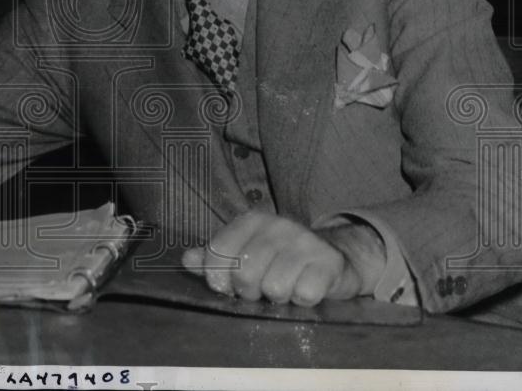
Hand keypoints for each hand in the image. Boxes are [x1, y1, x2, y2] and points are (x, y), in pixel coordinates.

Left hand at [181, 212, 383, 306]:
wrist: (334, 257)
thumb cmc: (281, 259)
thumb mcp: (246, 252)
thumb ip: (215, 257)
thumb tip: (187, 260)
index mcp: (251, 220)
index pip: (217, 252)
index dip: (218, 279)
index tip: (227, 287)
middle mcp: (277, 225)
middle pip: (245, 274)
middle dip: (250, 292)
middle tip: (261, 289)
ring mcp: (305, 241)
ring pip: (274, 287)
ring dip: (278, 297)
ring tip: (285, 288)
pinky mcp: (329, 262)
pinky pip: (304, 294)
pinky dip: (302, 300)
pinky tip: (305, 289)